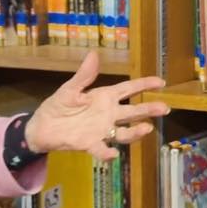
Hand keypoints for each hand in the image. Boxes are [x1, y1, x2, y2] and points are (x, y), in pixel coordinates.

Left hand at [25, 51, 167, 161]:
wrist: (41, 128)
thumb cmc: (57, 106)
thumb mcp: (70, 89)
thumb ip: (84, 75)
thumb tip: (94, 54)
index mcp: (104, 97)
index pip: (128, 89)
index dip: (145, 85)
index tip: (161, 82)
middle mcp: (108, 114)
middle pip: (133, 111)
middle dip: (149, 109)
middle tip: (165, 108)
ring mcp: (102, 130)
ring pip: (124, 131)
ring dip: (136, 131)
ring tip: (147, 128)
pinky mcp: (91, 144)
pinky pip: (102, 149)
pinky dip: (107, 153)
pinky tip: (113, 153)